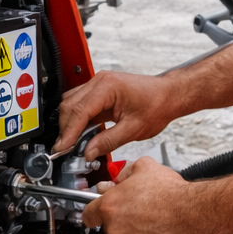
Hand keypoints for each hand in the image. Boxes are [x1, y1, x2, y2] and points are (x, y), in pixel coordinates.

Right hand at [54, 70, 176, 158]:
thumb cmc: (157, 105)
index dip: (69, 132)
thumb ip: (108, 141)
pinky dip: (77, 118)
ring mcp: (99, 84)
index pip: (79, 110)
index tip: (62, 147)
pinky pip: (81, 103)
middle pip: (70, 105)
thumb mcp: (133, 129)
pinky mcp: (100, 90)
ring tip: (71, 143)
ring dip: (69, 123)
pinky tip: (81, 133)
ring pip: (71, 103)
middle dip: (65, 128)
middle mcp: (100, 81)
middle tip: (65, 149)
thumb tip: (89, 152)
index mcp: (108, 86)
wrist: (169, 95)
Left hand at [83, 157, 196, 233]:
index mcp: (110, 206)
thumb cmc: (170, 192)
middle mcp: (116, 228)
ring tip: (151, 217)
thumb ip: (123, 173)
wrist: (192, 212)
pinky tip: (157, 228)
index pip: (87, 214)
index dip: (93, 210)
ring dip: (133, 230)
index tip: (98, 210)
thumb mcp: (143, 167)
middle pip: (108, 225)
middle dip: (120, 217)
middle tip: (136, 207)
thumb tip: (117, 180)